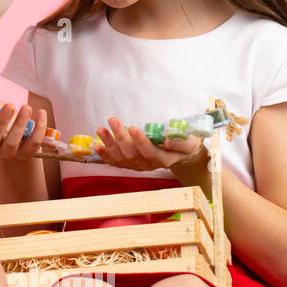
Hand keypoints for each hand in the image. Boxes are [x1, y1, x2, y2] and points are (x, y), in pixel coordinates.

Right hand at [0, 93, 48, 158]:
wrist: (17, 130)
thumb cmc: (0, 115)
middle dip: (2, 121)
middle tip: (10, 105)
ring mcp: (9, 151)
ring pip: (12, 142)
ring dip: (20, 124)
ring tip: (26, 107)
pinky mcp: (26, 152)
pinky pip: (34, 142)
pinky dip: (39, 128)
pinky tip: (41, 113)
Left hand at [94, 116, 208, 174]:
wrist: (181, 154)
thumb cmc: (186, 144)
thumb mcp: (189, 142)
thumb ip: (181, 142)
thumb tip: (167, 140)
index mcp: (163, 159)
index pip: (150, 152)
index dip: (140, 141)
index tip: (133, 128)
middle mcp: (148, 165)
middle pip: (131, 154)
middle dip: (120, 137)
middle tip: (113, 120)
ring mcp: (138, 166)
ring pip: (121, 158)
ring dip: (109, 144)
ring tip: (100, 129)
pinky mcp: (130, 164)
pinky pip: (116, 162)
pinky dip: (105, 155)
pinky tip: (96, 146)